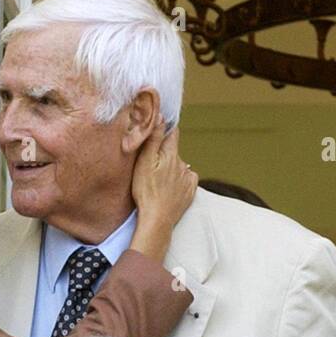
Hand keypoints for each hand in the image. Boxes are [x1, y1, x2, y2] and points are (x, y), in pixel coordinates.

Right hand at [129, 121, 196, 261]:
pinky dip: (178, 180)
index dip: (164, 128)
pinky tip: (168, 187)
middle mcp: (184, 164)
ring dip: (170, 167)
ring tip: (157, 180)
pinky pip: (185, 179)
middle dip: (164, 152)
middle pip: (173, 150)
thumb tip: (160, 116)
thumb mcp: (144, 162)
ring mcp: (188, 178)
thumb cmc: (146, 191)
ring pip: (179, 165)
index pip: (172, 132)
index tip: (157, 129)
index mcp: (172, 155)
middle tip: (151, 163)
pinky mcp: (191, 191)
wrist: (157, 219)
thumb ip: (153, 139)